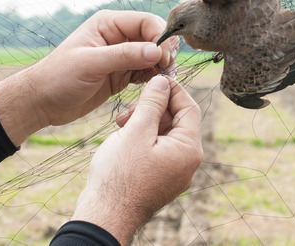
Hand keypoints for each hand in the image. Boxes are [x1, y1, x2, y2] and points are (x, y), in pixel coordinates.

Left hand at [0, 10, 179, 145]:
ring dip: (161, 66)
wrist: (42, 102)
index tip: (163, 57)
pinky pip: (146, 71)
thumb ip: (124, 55)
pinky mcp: (122, 74)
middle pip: (153, 37)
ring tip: (163, 79)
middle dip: (163, 51)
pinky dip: (153, 77)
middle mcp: (117, 36)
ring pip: (152, 55)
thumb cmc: (59, 77)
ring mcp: (121, 56)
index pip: (146, 21)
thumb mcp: (91, 63)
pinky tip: (153, 86)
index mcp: (108, 24)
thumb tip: (156, 51)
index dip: (159, 36)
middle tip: (167, 70)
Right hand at [71, 75, 202, 244]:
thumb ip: (152, 103)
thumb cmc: (119, 176)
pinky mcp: (160, 179)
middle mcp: (187, 162)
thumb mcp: (136, 131)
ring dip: (144, 122)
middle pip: (177, 121)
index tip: (154, 78)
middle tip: (129, 108)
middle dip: (153, 109)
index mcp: (188, 150)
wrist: (104, 216)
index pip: (189, 108)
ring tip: (120, 123)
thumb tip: (162, 81)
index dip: (172, 90)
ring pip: (164, 135)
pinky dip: (142, 139)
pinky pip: (157, 150)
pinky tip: (123, 137)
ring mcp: (174, 173)